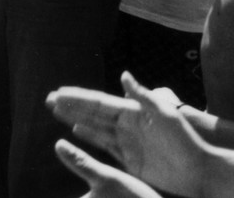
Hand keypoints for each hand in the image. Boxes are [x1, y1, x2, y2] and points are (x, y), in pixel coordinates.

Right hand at [48, 72, 205, 196]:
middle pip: (92, 113)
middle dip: (69, 105)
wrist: (196, 169)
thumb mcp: (163, 113)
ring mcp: (125, 141)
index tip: (58, 92)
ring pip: (93, 127)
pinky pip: (102, 145)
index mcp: (132, 112)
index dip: (78, 97)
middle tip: (47, 99)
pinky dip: (88, 136)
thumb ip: (142, 95)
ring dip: (74, 118)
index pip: (99, 102)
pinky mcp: (127, 159)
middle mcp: (125, 124)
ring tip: (55, 111)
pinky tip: (75, 130)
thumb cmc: (183, 140)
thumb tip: (123, 74)